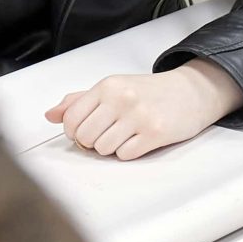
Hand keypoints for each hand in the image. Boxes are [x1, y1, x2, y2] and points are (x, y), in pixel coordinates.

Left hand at [46, 61, 242, 158]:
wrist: (191, 91)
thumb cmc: (150, 91)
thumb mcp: (113, 87)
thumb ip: (80, 101)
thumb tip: (51, 115)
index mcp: (107, 86)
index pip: (71, 119)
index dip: (73, 133)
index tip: (83, 132)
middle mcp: (121, 99)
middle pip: (85, 137)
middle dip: (93, 142)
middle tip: (107, 135)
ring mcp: (138, 116)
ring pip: (104, 149)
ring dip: (112, 148)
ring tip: (126, 135)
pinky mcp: (155, 133)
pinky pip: (125, 155)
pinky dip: (130, 152)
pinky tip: (139, 140)